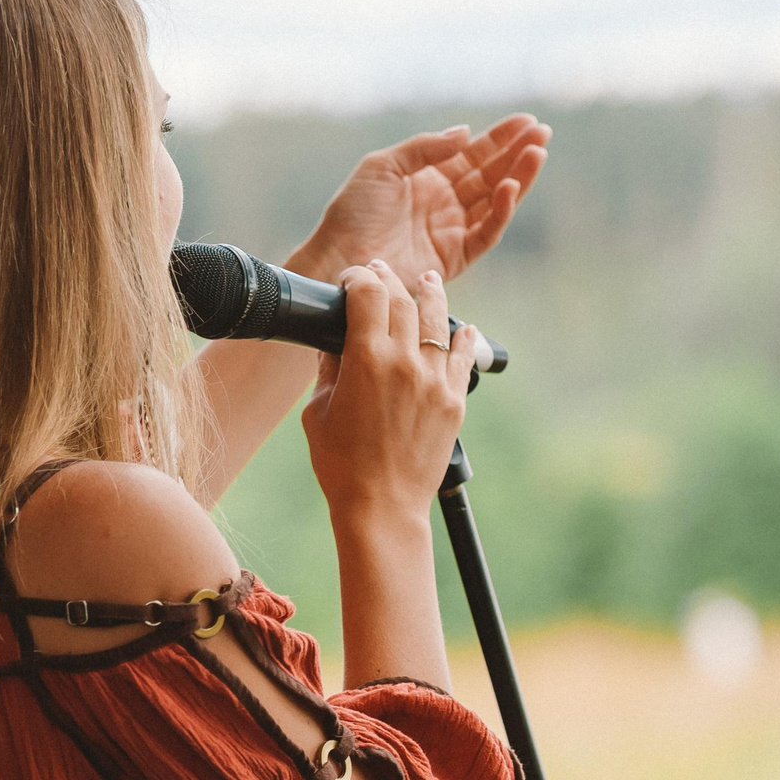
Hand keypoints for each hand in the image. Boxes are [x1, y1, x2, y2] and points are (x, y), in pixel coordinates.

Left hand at [289, 115, 547, 285]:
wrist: (341, 257)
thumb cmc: (353, 212)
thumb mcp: (383, 166)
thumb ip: (424, 148)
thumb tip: (466, 133)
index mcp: (428, 178)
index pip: (473, 154)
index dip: (501, 138)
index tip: (527, 122)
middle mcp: (445, 202)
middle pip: (491, 174)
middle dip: (517, 154)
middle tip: (543, 134)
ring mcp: (451, 230)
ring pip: (495, 200)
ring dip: (517, 178)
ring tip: (536, 155)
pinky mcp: (454, 256)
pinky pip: (485, 232)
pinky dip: (500, 212)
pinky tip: (510, 189)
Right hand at [301, 261, 479, 525]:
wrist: (382, 506)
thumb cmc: (340, 463)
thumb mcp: (318, 411)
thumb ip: (329, 369)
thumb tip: (336, 341)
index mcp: (366, 359)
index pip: (368, 293)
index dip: (359, 277)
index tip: (352, 279)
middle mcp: (405, 361)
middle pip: (402, 300)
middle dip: (389, 280)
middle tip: (381, 272)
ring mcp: (434, 380)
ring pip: (437, 320)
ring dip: (429, 294)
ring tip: (428, 280)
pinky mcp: (454, 401)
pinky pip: (462, 357)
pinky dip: (462, 337)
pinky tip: (461, 328)